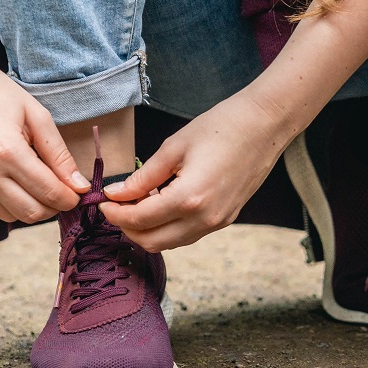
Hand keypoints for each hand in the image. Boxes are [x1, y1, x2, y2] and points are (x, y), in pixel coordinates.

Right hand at [0, 53, 88, 222]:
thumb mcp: (36, 115)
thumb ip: (59, 154)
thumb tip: (79, 186)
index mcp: (7, 152)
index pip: (48, 193)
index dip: (69, 199)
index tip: (77, 194)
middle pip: (30, 213)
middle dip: (52, 207)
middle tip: (59, 193)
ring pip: (8, 216)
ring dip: (28, 207)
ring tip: (34, 185)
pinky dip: (5, 203)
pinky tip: (11, 183)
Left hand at [99, 92, 296, 251]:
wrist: (264, 125)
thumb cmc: (220, 127)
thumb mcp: (173, 148)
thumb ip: (142, 177)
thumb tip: (116, 194)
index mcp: (189, 199)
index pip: (139, 220)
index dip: (114, 214)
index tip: (102, 202)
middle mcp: (204, 219)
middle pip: (151, 241)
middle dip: (127, 228)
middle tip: (116, 206)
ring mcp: (217, 223)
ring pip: (170, 243)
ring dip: (148, 230)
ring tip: (137, 203)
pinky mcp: (226, 220)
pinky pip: (188, 235)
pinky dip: (168, 226)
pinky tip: (161, 202)